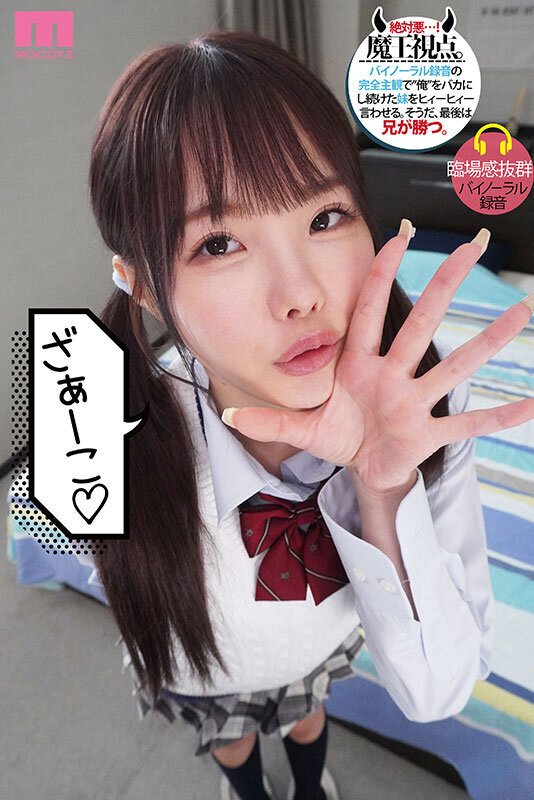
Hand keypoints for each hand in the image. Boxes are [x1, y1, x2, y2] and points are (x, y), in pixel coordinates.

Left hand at [222, 226, 533, 492]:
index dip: (380, 274)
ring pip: (454, 367)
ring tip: (521, 313)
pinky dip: (498, 417)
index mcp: (359, 366)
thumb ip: (269, 418)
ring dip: (487, 340)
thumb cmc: (338, 435)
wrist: (361, 466)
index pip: (369, 310)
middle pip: (420, 323)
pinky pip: (467, 426)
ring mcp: (413, 402)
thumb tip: (227, 413)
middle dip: (443, 285)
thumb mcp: (301, 427)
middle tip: (472, 246)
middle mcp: (392, 375)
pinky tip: (530, 403)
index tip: (398, 235)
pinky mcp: (427, 434)